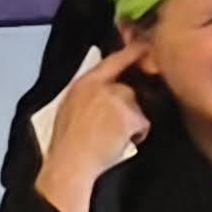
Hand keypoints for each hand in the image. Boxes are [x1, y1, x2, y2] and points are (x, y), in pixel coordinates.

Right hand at [36, 44, 153, 211]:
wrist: (71, 163)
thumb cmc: (67, 143)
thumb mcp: (69, 107)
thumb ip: (88, 93)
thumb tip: (105, 87)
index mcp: (83, 83)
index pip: (111, 61)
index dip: (130, 53)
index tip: (143, 47)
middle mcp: (100, 86)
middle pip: (127, 89)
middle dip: (127, 107)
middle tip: (114, 126)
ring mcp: (116, 99)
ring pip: (136, 107)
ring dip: (131, 122)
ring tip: (113, 138)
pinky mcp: (130, 115)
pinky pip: (143, 123)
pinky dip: (137, 135)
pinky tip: (121, 143)